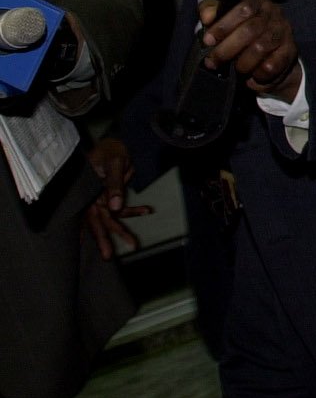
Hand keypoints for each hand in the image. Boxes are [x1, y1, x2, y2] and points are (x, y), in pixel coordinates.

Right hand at [84, 136, 150, 260]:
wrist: (117, 141)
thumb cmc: (110, 150)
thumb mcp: (114, 164)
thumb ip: (114, 184)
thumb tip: (115, 207)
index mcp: (86, 192)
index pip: (87, 214)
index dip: (88, 230)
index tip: (85, 246)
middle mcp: (92, 198)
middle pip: (97, 221)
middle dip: (103, 238)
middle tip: (108, 256)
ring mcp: (102, 198)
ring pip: (110, 218)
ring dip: (120, 230)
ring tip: (133, 243)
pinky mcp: (112, 195)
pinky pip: (122, 208)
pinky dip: (134, 211)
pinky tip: (147, 211)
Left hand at [198, 0, 302, 99]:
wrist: (268, 51)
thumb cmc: (239, 30)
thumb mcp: (222, 17)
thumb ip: (210, 11)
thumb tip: (207, 17)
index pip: (244, 7)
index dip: (224, 25)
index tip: (208, 40)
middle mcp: (274, 12)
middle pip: (251, 29)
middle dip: (227, 49)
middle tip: (212, 62)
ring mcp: (284, 31)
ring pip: (261, 47)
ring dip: (242, 63)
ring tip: (234, 69)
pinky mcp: (291, 50)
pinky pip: (272, 65)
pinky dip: (258, 74)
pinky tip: (251, 76)